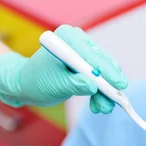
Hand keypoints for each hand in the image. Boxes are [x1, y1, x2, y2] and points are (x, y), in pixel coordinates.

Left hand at [0, 25, 126, 109]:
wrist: (27, 84)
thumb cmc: (36, 81)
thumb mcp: (55, 84)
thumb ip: (75, 84)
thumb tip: (93, 86)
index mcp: (69, 38)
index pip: (93, 56)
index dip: (107, 71)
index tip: (119, 84)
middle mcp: (79, 41)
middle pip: (102, 62)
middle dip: (108, 84)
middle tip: (115, 100)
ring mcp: (84, 52)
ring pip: (104, 72)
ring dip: (105, 91)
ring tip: (104, 107)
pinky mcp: (86, 64)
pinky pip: (99, 77)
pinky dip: (100, 92)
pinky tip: (98, 104)